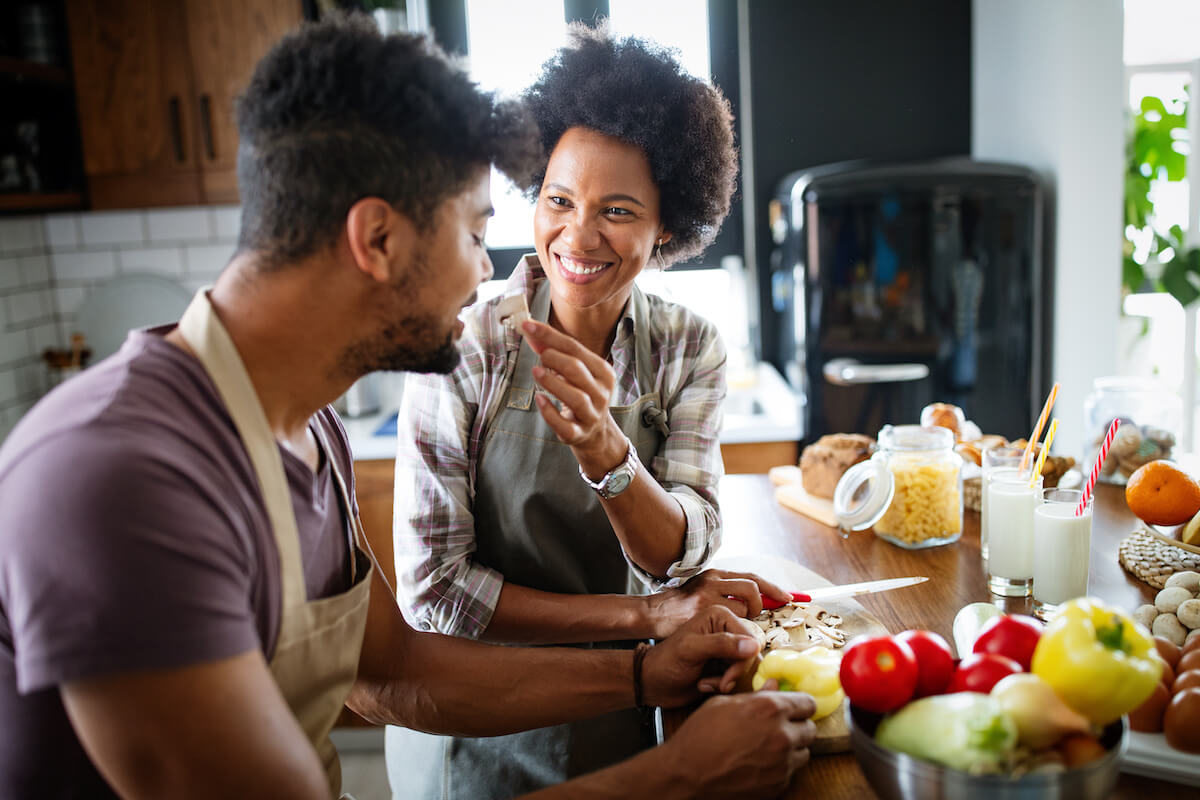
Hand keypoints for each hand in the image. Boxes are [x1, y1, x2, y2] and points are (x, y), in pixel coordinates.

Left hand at [521, 320, 625, 473]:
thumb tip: (530, 331)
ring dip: (553, 382)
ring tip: (536, 372)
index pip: (575, 348)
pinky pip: (564, 424)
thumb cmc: (582, 393)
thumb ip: (553, 351)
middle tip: (539, 354)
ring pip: (575, 397)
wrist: (595, 432)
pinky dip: (550, 412)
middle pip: (577, 370)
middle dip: (554, 358)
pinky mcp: (578, 433)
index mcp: (603, 372)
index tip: (527, 325)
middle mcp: (601, 393)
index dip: (550, 335)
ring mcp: (591, 415)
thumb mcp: (574, 371)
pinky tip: (539, 399)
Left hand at [640, 606, 760, 708]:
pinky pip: (739, 678)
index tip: (727, 679)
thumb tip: (753, 646)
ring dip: (728, 682)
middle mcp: (727, 629)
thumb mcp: (691, 650)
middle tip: (718, 684)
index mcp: (721, 616)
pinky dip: (724, 686)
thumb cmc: (666, 662)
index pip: (751, 641)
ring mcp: (727, 648)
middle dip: (735, 675)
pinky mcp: (725, 665)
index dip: (742, 663)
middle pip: (751, 656)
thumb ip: (721, 645)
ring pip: (746, 669)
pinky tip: (705, 685)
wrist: (653, 681)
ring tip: (706, 683)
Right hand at [644, 569, 791, 638]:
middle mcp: (713, 581)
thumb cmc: (678, 608)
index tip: (792, 597)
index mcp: (715, 575)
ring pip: (744, 606)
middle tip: (762, 616)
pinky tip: (727, 637)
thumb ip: (725, 594)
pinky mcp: (700, 611)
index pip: (752, 578)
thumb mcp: (702, 592)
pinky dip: (734, 631)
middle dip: (764, 602)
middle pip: (752, 587)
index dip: (773, 588)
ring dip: (747, 620)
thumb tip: (756, 603)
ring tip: (738, 630)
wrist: (650, 614)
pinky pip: (729, 621)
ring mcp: (707, 595)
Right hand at [658, 691, 816, 798]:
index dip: (800, 704)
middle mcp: (782, 736)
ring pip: (803, 753)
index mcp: (769, 709)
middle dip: (797, 726)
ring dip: (791, 749)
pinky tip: (760, 763)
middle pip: (809, 729)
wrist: (687, 773)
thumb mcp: (723, 704)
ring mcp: (782, 764)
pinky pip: (790, 773)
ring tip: (768, 747)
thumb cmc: (700, 736)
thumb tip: (774, 686)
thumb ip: (756, 695)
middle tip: (779, 727)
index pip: (808, 703)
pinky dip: (781, 768)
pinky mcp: (778, 785)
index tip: (795, 707)